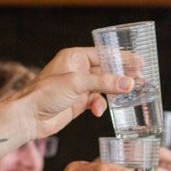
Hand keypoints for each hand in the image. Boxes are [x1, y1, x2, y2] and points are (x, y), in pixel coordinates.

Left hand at [19, 47, 134, 137]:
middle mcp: (77, 70)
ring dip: (113, 93)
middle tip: (141, 78)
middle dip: (122, 76)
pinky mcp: (79, 102)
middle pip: (106, 70)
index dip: (122, 57)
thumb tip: (128, 83)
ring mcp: (78, 87)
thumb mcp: (77, 84)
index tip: (139, 61)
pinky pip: (97, 101)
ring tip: (128, 96)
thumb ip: (104, 83)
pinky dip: (100, 106)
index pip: (103, 54)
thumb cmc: (45, 94)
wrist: (30, 117)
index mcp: (74, 57)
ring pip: (104, 87)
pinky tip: (98, 112)